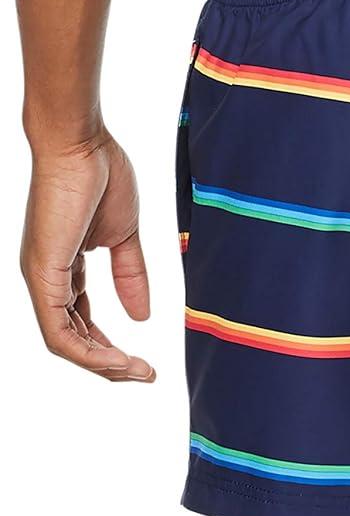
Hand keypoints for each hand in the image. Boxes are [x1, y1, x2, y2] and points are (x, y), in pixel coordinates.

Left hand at [21, 133, 155, 381]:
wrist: (81, 142)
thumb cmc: (100, 175)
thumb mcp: (124, 236)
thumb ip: (131, 275)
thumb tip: (142, 314)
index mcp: (61, 266)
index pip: (78, 321)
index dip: (108, 345)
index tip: (141, 359)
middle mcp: (45, 278)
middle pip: (70, 339)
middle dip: (108, 363)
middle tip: (143, 374)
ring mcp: (40, 278)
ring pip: (63, 343)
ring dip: (101, 365)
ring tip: (136, 371)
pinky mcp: (42, 276)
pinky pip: (59, 333)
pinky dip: (88, 353)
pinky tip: (117, 360)